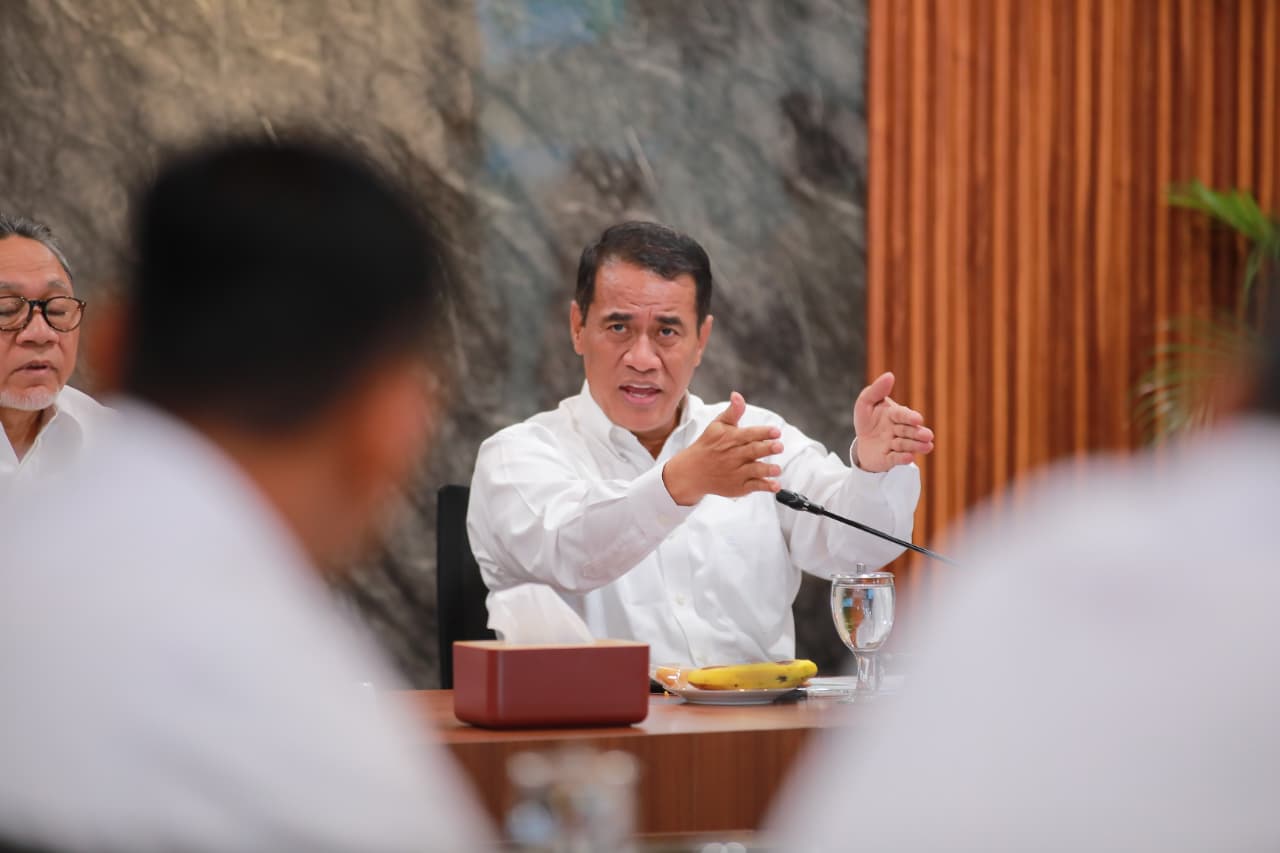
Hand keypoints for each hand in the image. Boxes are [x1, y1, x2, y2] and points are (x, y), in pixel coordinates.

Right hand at [663, 392, 784, 505]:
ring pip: (754, 470)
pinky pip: (753, 487)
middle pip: (753, 451)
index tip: (776, 431)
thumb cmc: (709, 445)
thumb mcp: (717, 425)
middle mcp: (734, 456)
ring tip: (777, 469)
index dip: (763, 432)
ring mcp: (736, 472)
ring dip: (766, 469)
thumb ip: (733, 411)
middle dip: (767, 448)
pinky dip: (765, 486)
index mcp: (730, 439)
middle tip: (779, 446)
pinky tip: (775, 485)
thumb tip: (737, 395)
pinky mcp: (738, 487)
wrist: (692, 472)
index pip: (749, 434)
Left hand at [853, 372, 934, 471]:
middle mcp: (898, 430)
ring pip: (905, 445)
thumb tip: (890, 375)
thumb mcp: (866, 402)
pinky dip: (902, 458)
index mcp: (895, 414)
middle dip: (917, 433)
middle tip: (927, 435)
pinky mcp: (889, 459)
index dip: (909, 417)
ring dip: (915, 446)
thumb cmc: (867, 420)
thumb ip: (876, 390)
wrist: (863, 443)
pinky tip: (909, 458)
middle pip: (908, 431)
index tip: (917, 419)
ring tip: (927, 446)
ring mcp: (894, 445)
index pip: (902, 414)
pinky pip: (895, 459)